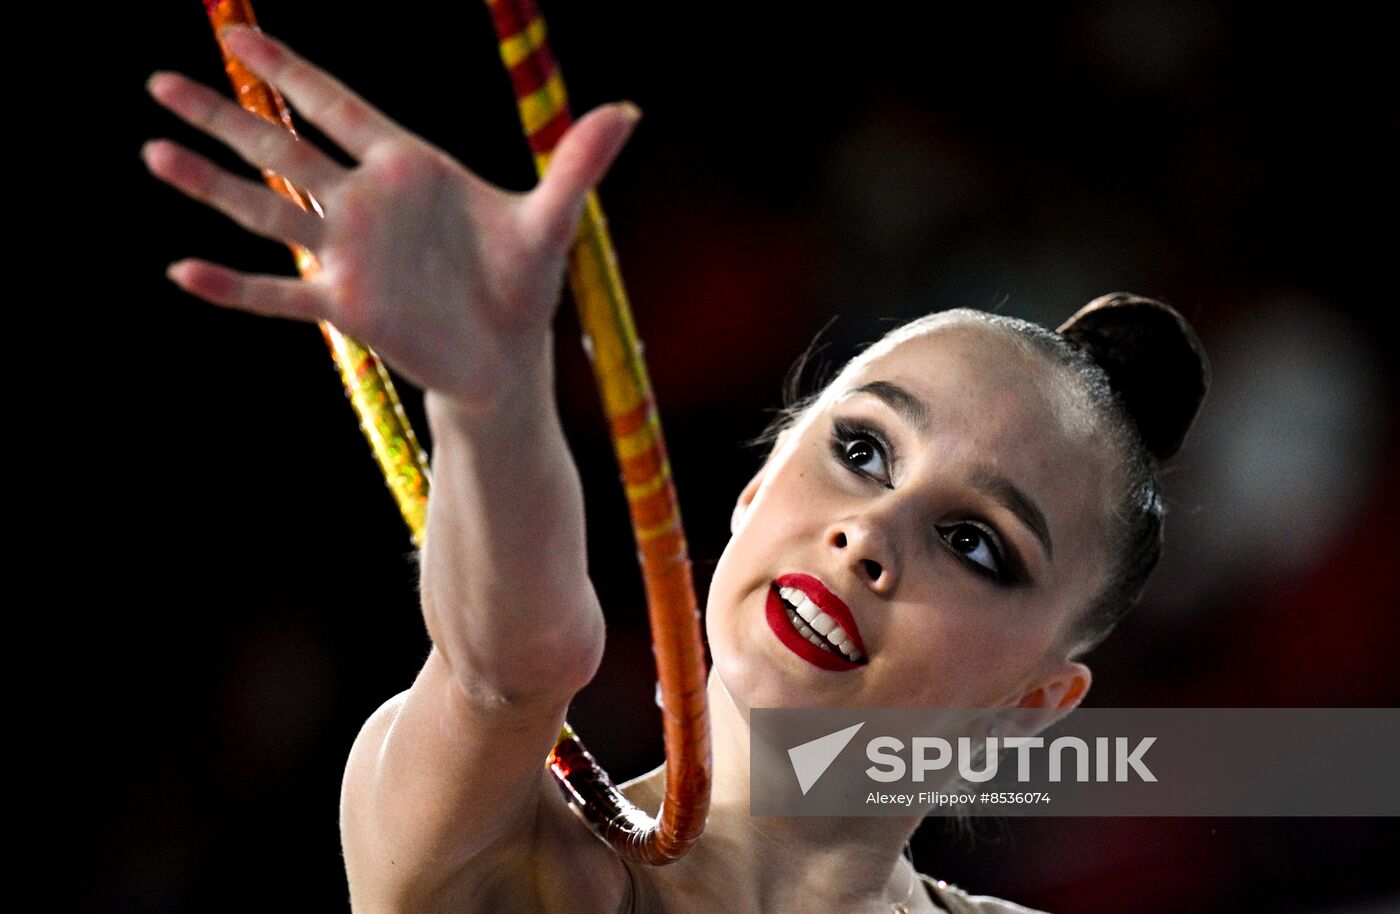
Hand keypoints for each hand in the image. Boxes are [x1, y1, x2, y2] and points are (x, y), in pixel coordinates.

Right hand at [143, 25, 639, 409]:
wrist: (510, 359)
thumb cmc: (522, 282)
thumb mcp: (552, 219)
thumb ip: (578, 162)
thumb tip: (629, 110)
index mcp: (409, 168)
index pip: (338, 107)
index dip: (290, 71)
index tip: (237, 32)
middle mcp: (366, 204)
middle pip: (284, 149)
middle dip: (225, 114)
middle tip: (159, 79)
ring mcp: (349, 256)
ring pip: (268, 211)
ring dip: (212, 184)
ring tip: (153, 148)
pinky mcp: (347, 307)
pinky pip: (278, 295)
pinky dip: (234, 287)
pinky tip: (181, 270)